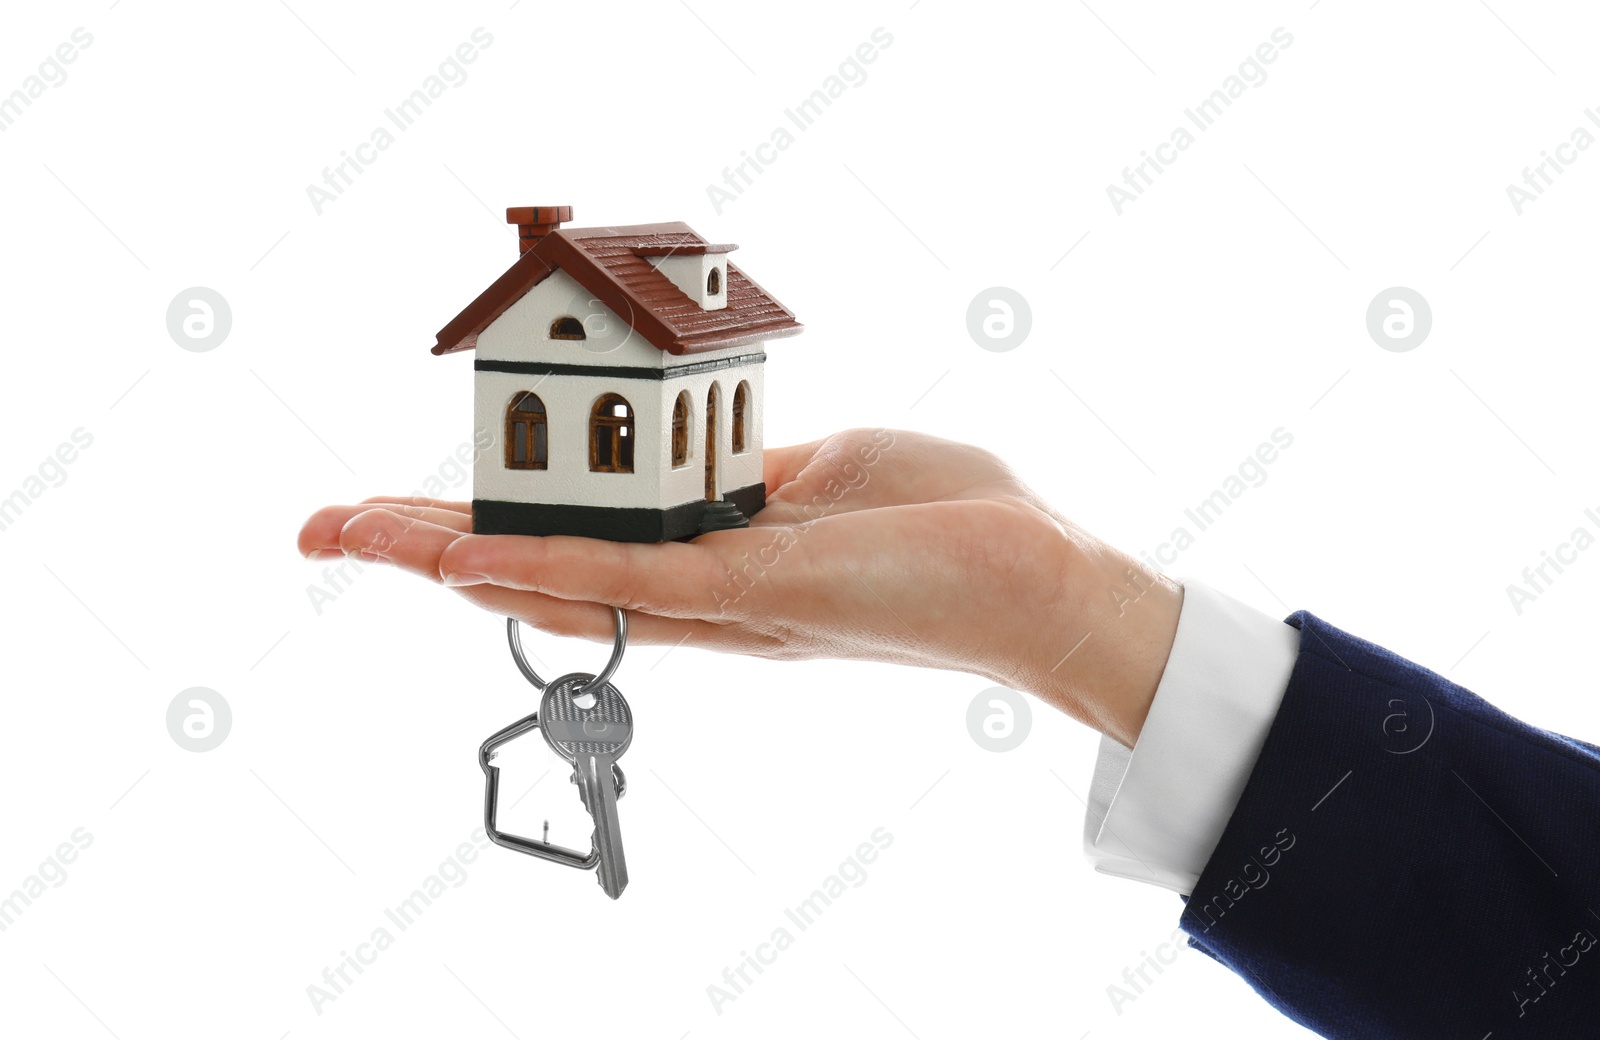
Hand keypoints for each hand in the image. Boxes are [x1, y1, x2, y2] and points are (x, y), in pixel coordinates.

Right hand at [296, 429, 1181, 745]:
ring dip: (453, 557)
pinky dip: (543, 565)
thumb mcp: (827, 466)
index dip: (488, 520)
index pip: (578, 535)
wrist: (1043, 575)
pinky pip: (633, 577)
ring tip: (355, 538)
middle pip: (542, 567)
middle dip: (429, 548)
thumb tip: (695, 452)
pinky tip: (466, 558)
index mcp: (718, 554)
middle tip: (322, 530)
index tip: (408, 503)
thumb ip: (745, 470)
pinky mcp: (758, 593)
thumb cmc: (951, 518)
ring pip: (562, 578)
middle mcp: (701, 591)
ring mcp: (722, 599)